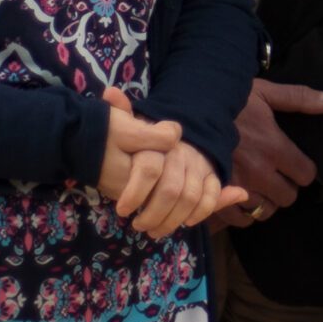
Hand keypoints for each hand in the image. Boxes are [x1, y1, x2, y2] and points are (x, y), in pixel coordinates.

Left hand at [100, 87, 246, 236]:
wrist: (178, 136)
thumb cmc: (148, 138)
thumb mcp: (134, 126)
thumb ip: (123, 113)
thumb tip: (110, 91)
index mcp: (164, 143)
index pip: (149, 169)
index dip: (135, 192)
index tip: (121, 210)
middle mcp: (185, 154)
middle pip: (171, 191)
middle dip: (153, 214)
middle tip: (137, 226)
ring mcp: (201, 165)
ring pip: (191, 198)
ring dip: (173, 219)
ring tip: (154, 230)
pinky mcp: (212, 176)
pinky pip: (211, 197)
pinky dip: (202, 212)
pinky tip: (186, 222)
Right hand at [210, 77, 322, 228]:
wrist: (189, 111)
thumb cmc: (230, 101)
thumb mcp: (267, 93)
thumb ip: (302, 99)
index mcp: (274, 147)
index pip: (305, 175)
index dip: (303, 170)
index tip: (296, 165)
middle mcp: (259, 172)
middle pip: (288, 197)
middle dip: (286, 188)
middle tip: (278, 177)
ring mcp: (238, 186)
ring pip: (265, 211)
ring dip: (266, 202)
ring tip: (261, 189)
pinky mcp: (217, 196)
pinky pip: (239, 220)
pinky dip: (244, 213)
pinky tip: (243, 200)